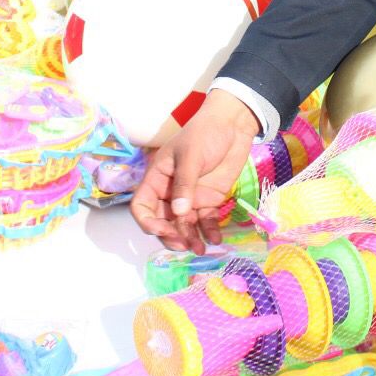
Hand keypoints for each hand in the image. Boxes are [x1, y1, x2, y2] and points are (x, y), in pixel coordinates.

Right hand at [131, 90, 259, 253]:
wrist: (233, 125)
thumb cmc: (204, 133)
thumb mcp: (190, 155)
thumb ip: (184, 184)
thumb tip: (178, 213)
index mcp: (157, 178)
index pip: (142, 206)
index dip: (147, 221)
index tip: (161, 229)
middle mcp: (170, 192)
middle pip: (162, 221)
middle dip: (171, 235)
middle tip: (185, 244)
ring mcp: (189, 198)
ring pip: (183, 225)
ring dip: (190, 238)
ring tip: (201, 249)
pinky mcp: (208, 200)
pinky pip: (205, 221)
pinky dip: (209, 232)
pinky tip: (215, 240)